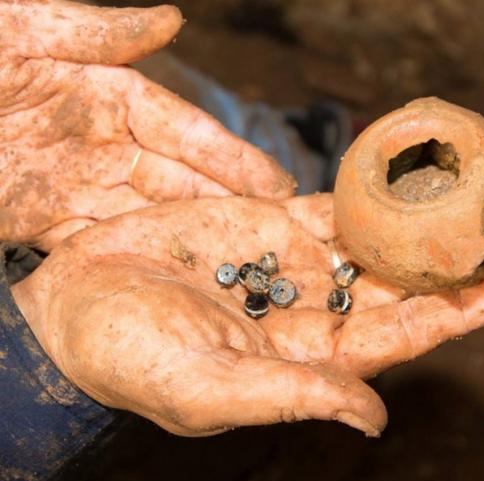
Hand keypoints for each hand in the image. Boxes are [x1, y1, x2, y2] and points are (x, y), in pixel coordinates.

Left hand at [0, 1, 294, 251]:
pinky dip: (134, 255)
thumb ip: (97, 29)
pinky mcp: (40, 220)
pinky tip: (168, 271)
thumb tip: (174, 20)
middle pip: (179, 180)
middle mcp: (101, 142)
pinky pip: (98, 241)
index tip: (277, 184)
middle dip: (227, 205)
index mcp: (106, 93)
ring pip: (147, 216)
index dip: (234, 159)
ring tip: (237, 257)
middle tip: (277, 232)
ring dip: (190, 236)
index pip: (185, 131)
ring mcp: (74, 184)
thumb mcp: (20, 28)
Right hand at [11, 194, 483, 436]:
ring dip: (428, 228)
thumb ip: (294, 398)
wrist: (77, 305)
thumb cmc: (130, 359)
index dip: (457, 315)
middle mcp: (311, 310)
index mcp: (306, 358)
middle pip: (404, 288)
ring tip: (483, 204)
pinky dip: (372, 195)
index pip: (399, 336)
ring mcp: (291, 263)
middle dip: (462, 269)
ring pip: (376, 244)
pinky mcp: (265, 224)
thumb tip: (375, 418)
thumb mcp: (209, 391)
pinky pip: (332, 207)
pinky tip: (411, 181)